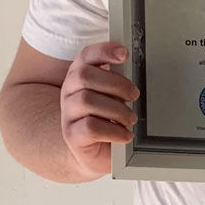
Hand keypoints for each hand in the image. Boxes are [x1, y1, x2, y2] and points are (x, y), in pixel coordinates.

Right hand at [60, 41, 140, 178]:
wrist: (98, 154)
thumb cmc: (108, 119)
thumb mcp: (114, 96)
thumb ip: (119, 81)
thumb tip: (136, 71)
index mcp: (80, 75)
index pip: (86, 55)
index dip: (104, 51)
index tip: (124, 54)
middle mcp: (69, 91)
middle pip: (85, 76)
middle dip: (115, 83)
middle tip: (134, 95)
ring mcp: (68, 113)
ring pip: (87, 100)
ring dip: (116, 109)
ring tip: (130, 118)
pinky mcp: (71, 135)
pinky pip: (90, 127)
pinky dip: (114, 130)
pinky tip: (125, 135)